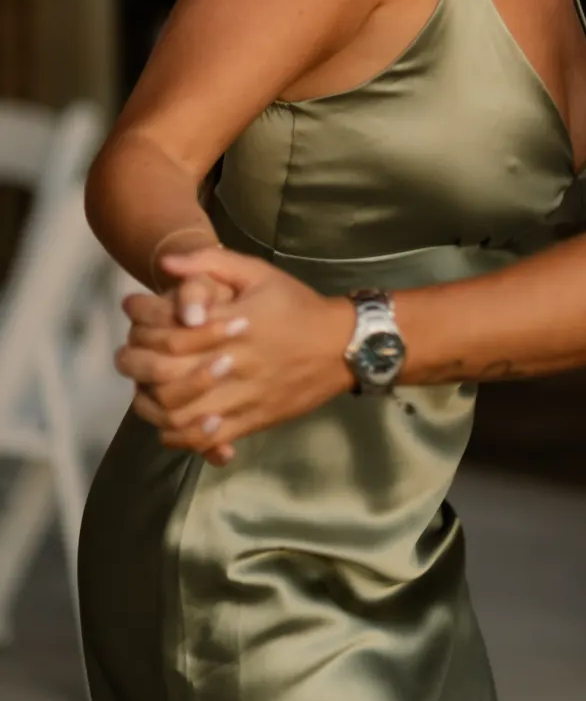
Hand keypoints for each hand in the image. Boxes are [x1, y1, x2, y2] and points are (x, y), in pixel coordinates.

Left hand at [118, 248, 352, 458]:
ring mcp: (244, 397)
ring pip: (181, 413)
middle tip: (127, 355)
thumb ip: (210, 263)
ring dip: (153, 404)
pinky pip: (208, 438)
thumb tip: (165, 264)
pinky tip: (171, 422)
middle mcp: (236, 364)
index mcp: (235, 326)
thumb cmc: (297, 305)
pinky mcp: (254, 420)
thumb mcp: (258, 272)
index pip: (173, 335)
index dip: (144, 327)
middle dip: (137, 365)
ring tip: (144, 388)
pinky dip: (182, 435)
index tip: (132, 315)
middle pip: (167, 375)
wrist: (342, 345)